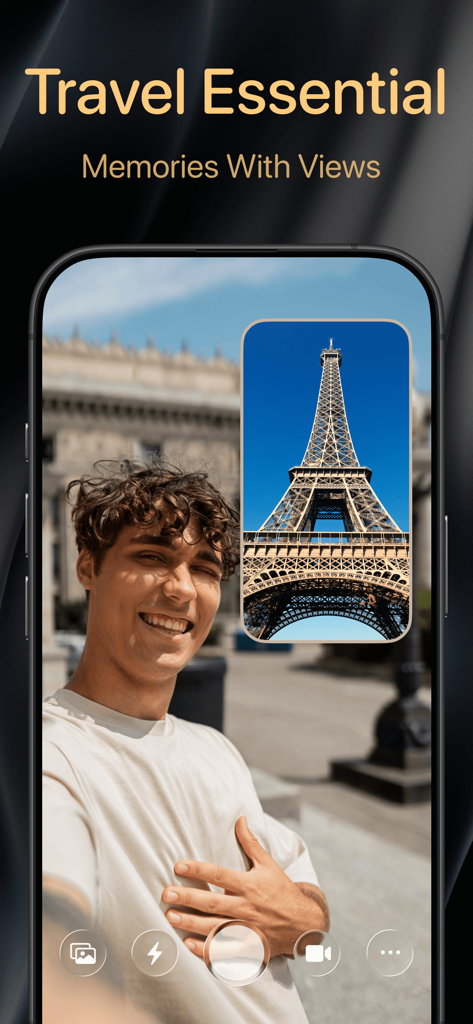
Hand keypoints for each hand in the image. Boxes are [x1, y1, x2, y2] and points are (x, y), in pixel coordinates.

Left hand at [162, 816, 328, 957]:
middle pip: (213, 902)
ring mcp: (248, 929)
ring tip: (170, 917)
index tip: (178, 866)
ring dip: (191, 923)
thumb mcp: (269, 864)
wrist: (305, 923)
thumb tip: (240, 819)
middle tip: (166, 893)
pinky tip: (188, 944)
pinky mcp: (250, 948)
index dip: (199, 869)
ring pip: (215, 927)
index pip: (220, 875)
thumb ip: (251, 843)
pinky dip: (207, 949)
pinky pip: (225, 951)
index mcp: (250, 885)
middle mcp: (247, 907)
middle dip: (188, 898)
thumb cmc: (282, 890)